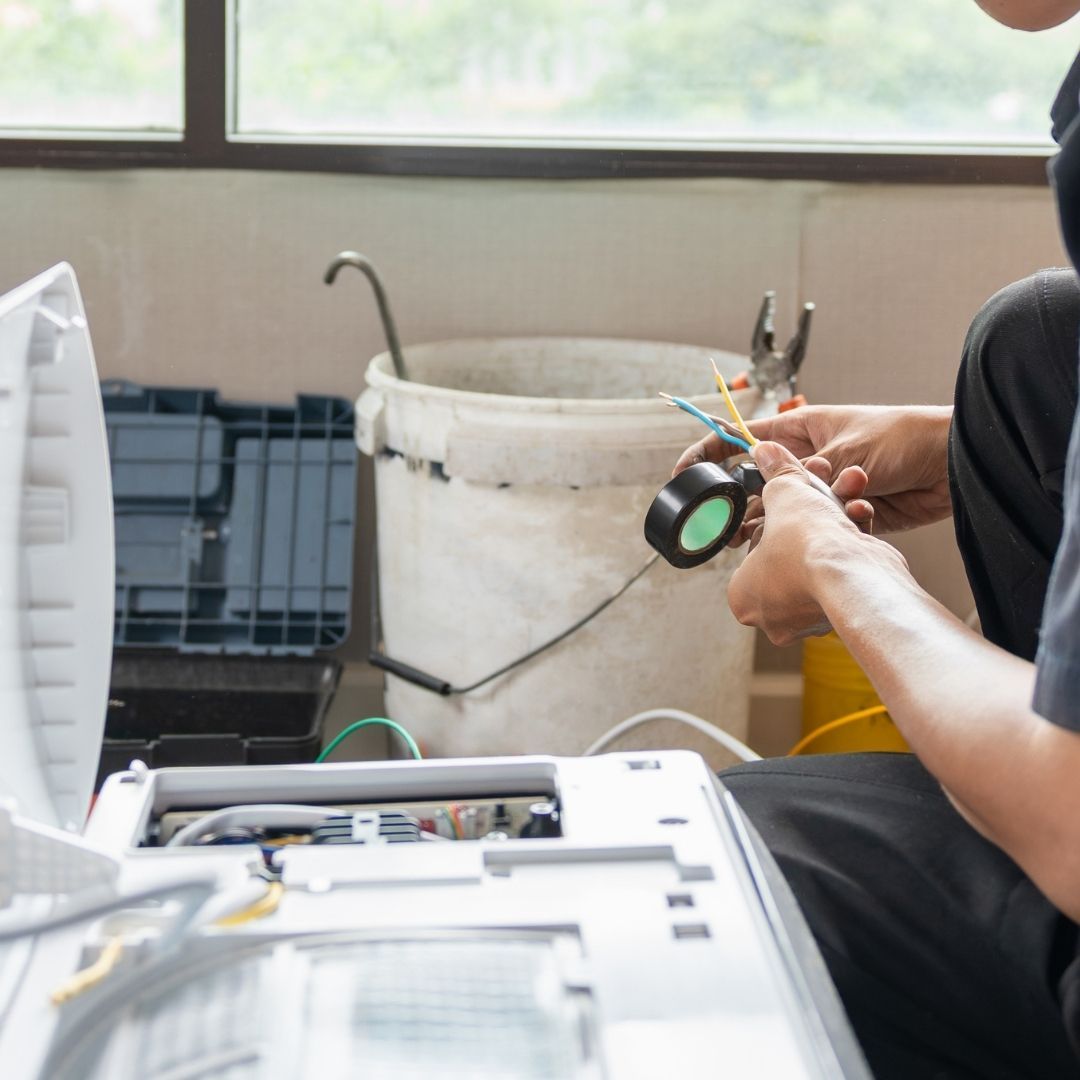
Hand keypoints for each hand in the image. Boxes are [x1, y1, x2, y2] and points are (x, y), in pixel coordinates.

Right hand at [674, 404, 951, 532]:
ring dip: (774, 528)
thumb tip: (761, 468)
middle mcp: (805, 461)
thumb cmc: (904, 438)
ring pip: (781, 513)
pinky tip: (814, 542)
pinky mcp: (841, 516)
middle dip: (738, 507)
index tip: (684, 471)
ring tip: (763, 546)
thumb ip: (803, 467)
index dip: (709, 451)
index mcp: (800, 430)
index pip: (741, 436)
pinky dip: (810, 537)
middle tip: (723, 532)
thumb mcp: (846, 448)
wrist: (953, 466)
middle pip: (755, 484)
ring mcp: (822, 490)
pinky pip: (811, 530)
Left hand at [728, 442, 911, 644]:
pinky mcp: (847, 609)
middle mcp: (773, 616)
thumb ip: (775, 473)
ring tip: (845, 490)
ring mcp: (811, 617)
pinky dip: (852, 539)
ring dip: (834, 519)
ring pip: (819, 556)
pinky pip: (843, 567)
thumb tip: (765, 451)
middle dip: (806, 514)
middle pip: (787, 550)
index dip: (772, 516)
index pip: (752, 548)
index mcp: (742, 597)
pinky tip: (858, 514)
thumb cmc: (806, 546)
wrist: (854, 574)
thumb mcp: (783, 494)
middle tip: (816, 488)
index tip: (784, 499)